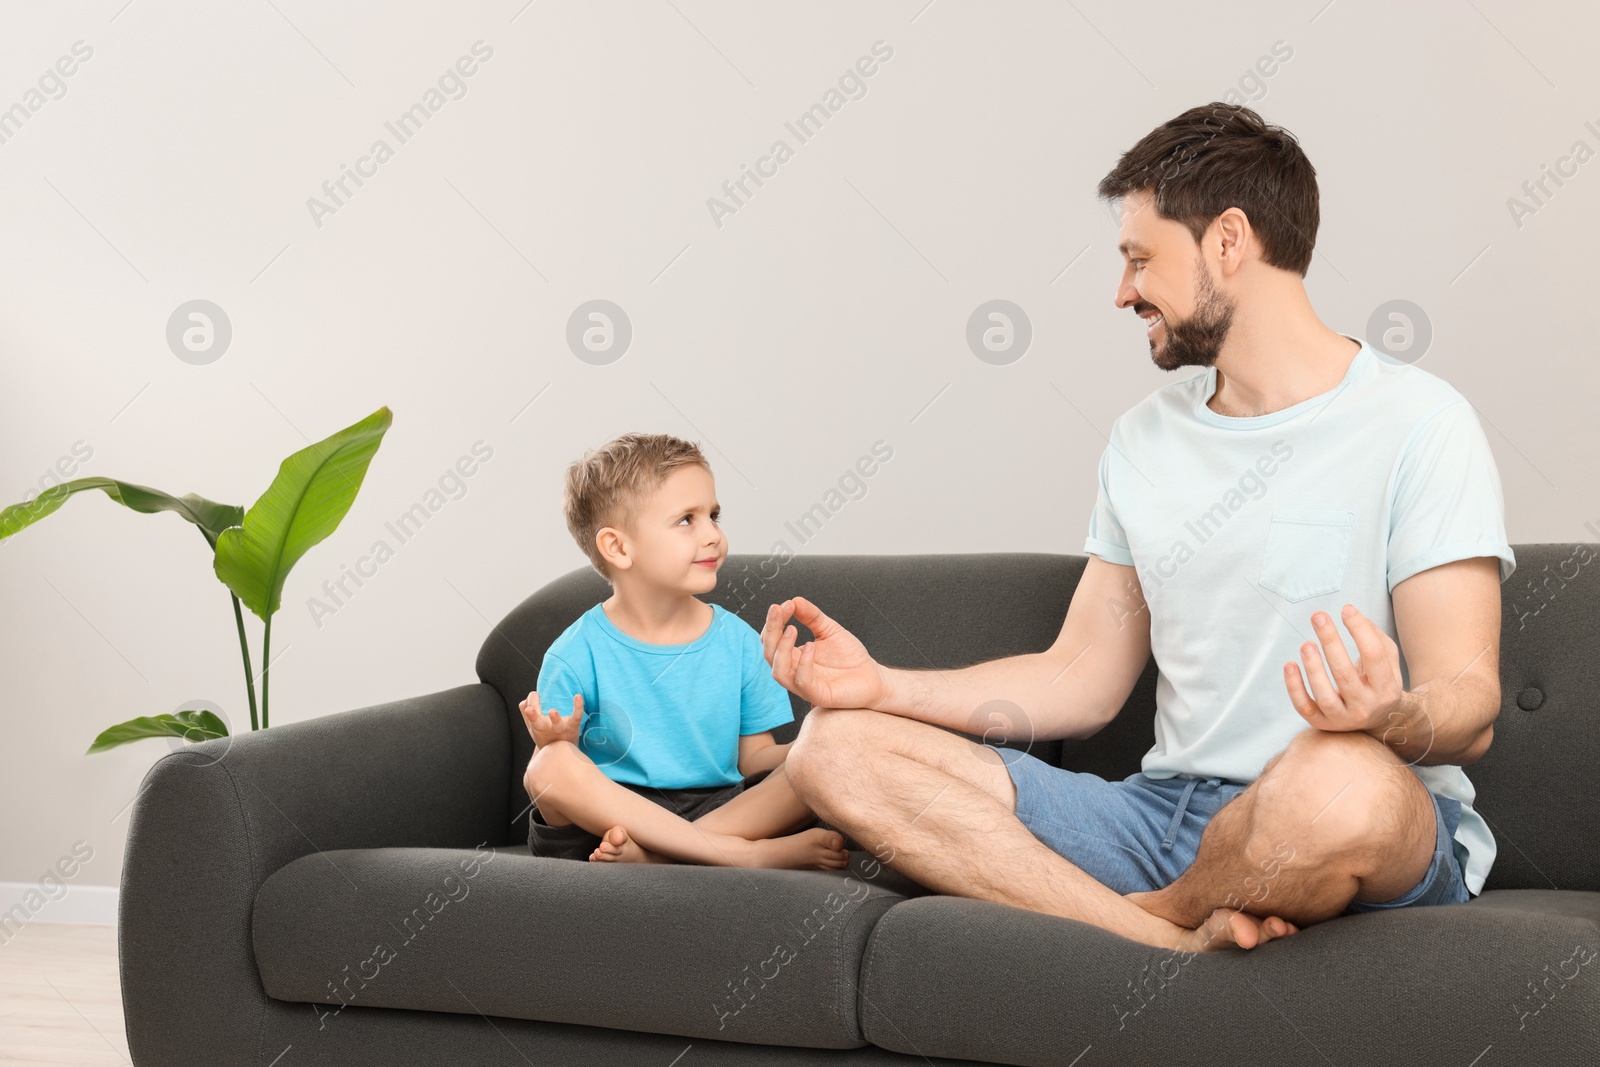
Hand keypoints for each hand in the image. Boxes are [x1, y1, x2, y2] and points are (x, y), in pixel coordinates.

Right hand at [519, 690, 583, 747]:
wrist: (562, 755)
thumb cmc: (546, 736)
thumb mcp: (533, 726)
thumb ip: (528, 712)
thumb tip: (529, 698)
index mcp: (536, 726)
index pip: (530, 711)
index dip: (531, 701)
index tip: (534, 696)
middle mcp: (546, 728)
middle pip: (537, 723)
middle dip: (532, 716)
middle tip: (529, 710)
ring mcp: (560, 728)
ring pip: (557, 723)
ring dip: (554, 718)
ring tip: (552, 712)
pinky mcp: (573, 726)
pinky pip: (576, 716)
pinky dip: (578, 706)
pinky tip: (578, 696)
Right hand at [761, 596, 887, 710]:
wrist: (873, 677)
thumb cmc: (850, 656)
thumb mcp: (829, 630)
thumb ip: (812, 616)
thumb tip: (794, 600)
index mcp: (793, 656)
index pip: (771, 639)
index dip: (774, 621)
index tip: (785, 604)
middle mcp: (794, 671)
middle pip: (769, 653)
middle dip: (771, 630)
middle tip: (779, 610)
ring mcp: (804, 685)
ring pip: (779, 671)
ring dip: (782, 648)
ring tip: (792, 629)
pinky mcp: (818, 695)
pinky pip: (803, 682)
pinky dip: (803, 664)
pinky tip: (810, 647)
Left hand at [1283, 604, 1403, 732]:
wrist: (1379, 723)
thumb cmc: (1378, 683)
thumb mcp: (1388, 662)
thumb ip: (1376, 637)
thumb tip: (1352, 613)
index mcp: (1386, 687)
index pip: (1374, 656)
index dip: (1360, 630)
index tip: (1346, 610)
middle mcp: (1365, 705)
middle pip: (1345, 674)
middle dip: (1330, 642)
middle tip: (1318, 617)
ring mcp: (1343, 717)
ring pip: (1325, 695)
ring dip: (1313, 668)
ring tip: (1306, 644)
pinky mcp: (1322, 723)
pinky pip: (1304, 706)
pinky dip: (1294, 687)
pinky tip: (1290, 665)